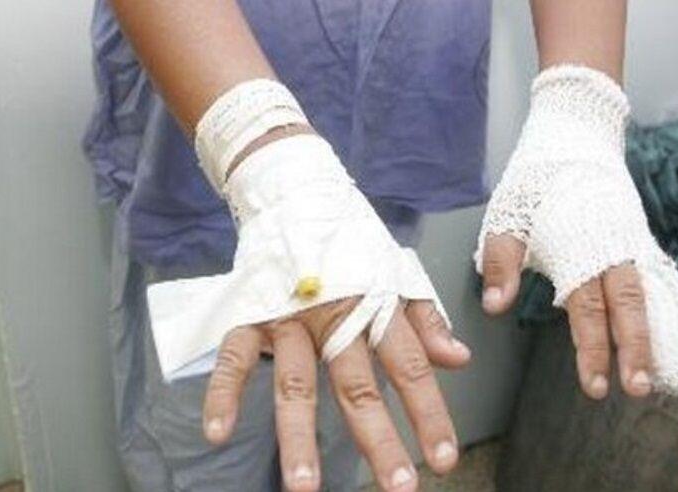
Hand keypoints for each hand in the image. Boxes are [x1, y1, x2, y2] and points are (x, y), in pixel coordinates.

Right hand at [148, 116, 470, 489]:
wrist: (296, 191)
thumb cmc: (350, 240)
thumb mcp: (395, 272)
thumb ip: (424, 319)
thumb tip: (459, 359)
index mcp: (375, 305)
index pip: (410, 367)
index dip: (429, 413)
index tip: (444, 458)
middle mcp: (336, 315)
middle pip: (357, 385)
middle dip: (378, 439)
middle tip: (398, 486)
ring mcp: (290, 316)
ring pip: (295, 382)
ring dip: (299, 436)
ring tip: (306, 487)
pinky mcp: (251, 312)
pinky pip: (235, 355)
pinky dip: (224, 392)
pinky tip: (218, 432)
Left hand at [476, 65, 677, 397]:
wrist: (575, 135)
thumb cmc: (536, 179)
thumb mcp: (508, 218)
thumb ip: (502, 263)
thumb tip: (495, 308)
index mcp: (577, 252)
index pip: (587, 312)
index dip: (593, 351)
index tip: (595, 386)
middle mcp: (610, 252)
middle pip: (627, 310)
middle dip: (634, 352)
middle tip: (637, 390)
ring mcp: (628, 242)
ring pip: (648, 295)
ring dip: (653, 334)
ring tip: (658, 369)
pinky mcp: (636, 234)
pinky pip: (658, 275)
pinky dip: (665, 304)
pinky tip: (673, 327)